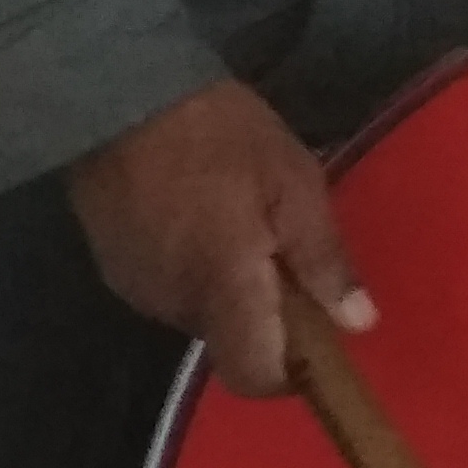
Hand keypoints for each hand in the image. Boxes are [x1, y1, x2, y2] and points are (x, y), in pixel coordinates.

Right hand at [63, 78, 374, 397]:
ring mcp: (135, 285)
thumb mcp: (294, 182)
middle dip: (259, 311)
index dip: (287, 374)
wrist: (115, 91)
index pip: (254, 376)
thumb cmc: (218, 134)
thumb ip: (324, 259)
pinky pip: (162, 285)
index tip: (311, 335)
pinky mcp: (110, 262)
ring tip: (228, 222)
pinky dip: (183, 265)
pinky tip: (186, 214)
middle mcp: (174, 303)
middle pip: (228, 340)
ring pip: (195, 310)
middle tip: (276, 248)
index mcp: (224, 289)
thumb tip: (358, 322)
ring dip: (219, 285)